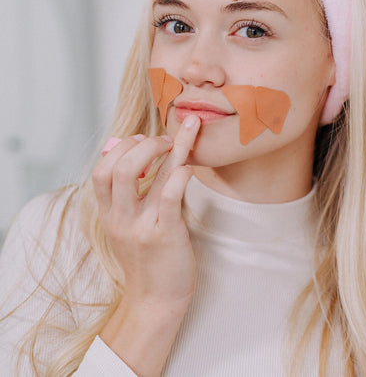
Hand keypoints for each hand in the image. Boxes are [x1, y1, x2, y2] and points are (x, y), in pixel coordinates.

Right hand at [92, 115, 200, 311]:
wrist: (156, 301)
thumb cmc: (148, 260)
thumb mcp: (127, 229)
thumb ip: (128, 199)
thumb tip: (139, 160)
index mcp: (109, 216)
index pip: (101, 171)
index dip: (120, 148)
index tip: (141, 139)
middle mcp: (120, 219)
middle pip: (118, 168)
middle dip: (141, 143)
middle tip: (163, 139)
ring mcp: (141, 226)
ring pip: (142, 176)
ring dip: (164, 148)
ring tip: (179, 140)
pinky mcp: (165, 234)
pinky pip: (170, 195)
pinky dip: (180, 174)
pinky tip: (189, 169)